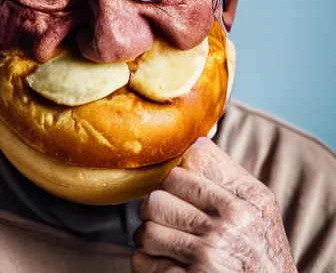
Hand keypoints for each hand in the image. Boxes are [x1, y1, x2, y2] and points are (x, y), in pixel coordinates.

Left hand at [132, 138, 296, 271]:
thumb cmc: (262, 254)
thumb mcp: (260, 211)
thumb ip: (228, 177)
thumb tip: (191, 145)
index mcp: (249, 200)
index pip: (192, 159)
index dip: (178, 174)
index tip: (180, 188)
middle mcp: (230, 225)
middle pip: (160, 194)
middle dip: (156, 207)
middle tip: (165, 217)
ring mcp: (209, 254)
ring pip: (147, 229)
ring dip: (149, 237)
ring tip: (163, 241)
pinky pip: (143, 261)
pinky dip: (148, 263)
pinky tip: (165, 262)